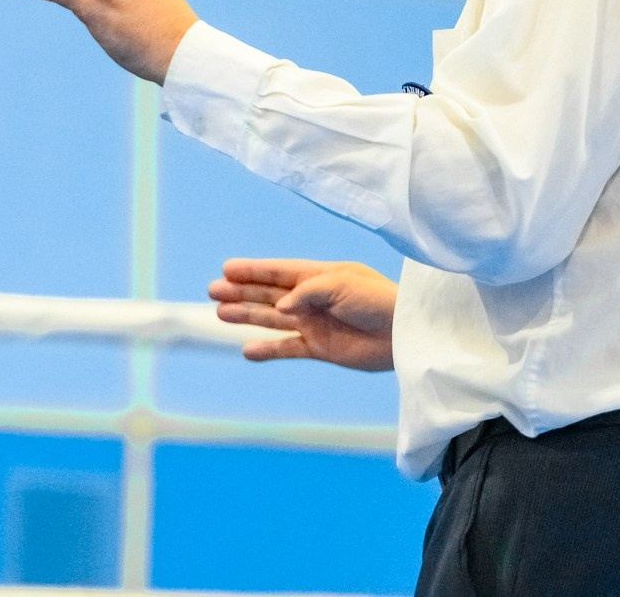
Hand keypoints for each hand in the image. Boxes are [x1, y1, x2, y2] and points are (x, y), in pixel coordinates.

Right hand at [209, 258, 396, 371]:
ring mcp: (314, 323)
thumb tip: (280, 308)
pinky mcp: (321, 348)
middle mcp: (312, 299)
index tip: (226, 269)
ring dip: (247, 316)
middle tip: (213, 291)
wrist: (406, 334)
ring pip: (272, 318)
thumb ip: (306, 293)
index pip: (278, 272)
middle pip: (268, 294)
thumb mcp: (340, 284)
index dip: (252, 270)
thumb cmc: (377, 300)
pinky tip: (247, 350)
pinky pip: (288, 348)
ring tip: (220, 314)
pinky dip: (268, 349)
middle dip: (241, 292)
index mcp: (318, 276)